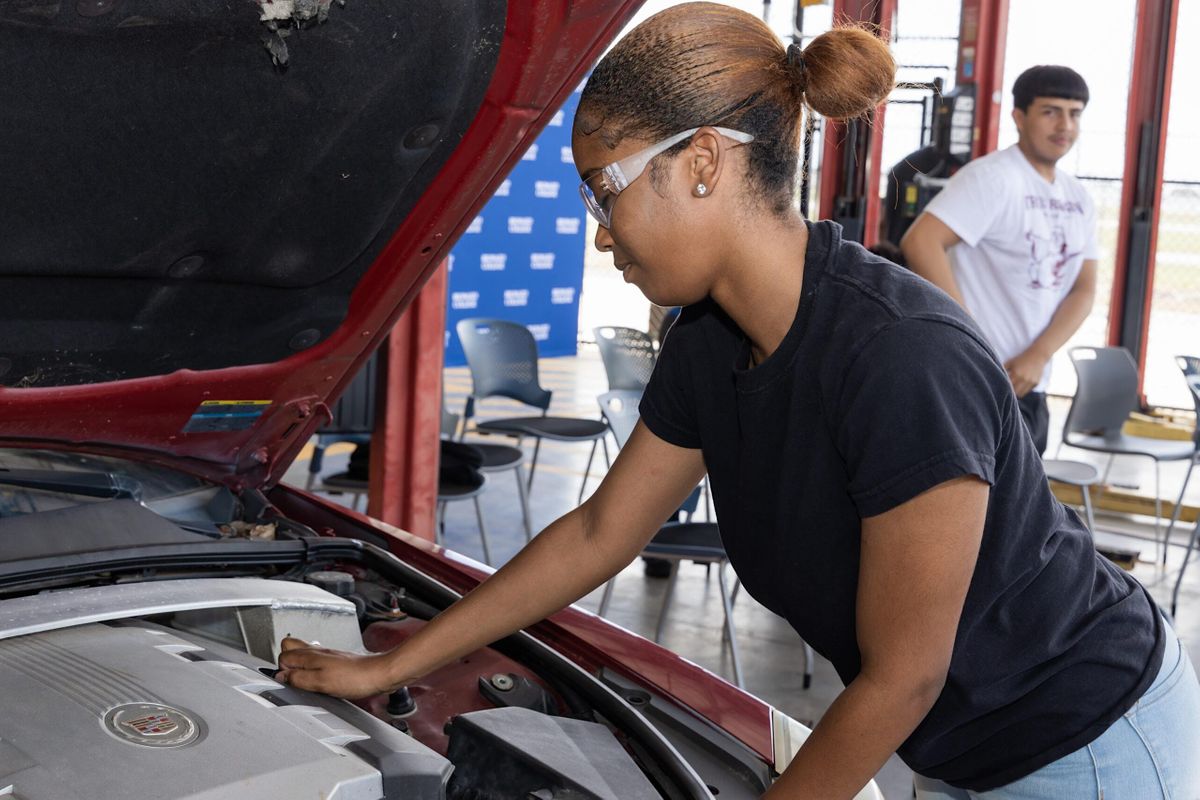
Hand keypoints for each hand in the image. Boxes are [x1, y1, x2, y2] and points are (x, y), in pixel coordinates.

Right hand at [276, 636, 398, 698]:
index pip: (282, 655)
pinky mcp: (335, 661)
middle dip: (286, 664)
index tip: (290, 682)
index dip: (282, 671)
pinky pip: (316, 662)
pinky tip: (320, 682)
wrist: (379, 675)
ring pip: (303, 655)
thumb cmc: (355, 678)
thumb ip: (298, 679)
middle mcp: (317, 651)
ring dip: (300, 668)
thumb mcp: (321, 683)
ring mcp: (326, 655)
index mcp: (311, 654)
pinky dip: (313, 671)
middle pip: (290, 648)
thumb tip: (281, 677)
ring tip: (307, 682)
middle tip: (294, 679)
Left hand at [1004, 349, 1048, 397]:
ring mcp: (1030, 382)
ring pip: (1021, 394)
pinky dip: (1024, 390)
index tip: (1001, 388)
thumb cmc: (1022, 358)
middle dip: (1010, 392)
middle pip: (1014, 393)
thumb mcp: (1011, 362)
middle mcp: (1023, 379)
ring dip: (1017, 393)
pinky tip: (1022, 385)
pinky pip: (1028, 391)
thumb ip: (1003, 369)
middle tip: (1008, 390)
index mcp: (1015, 373)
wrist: (1038, 355)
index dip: (1004, 388)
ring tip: (1014, 389)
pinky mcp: (1036, 383)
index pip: (1008, 386)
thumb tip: (994, 375)